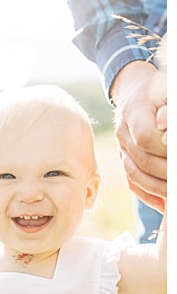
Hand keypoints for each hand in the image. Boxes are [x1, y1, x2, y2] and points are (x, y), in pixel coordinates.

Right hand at [111, 61, 166, 212]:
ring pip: (135, 174)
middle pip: (143, 161)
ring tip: (176, 195)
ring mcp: (121, 147)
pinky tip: (164, 205)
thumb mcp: (166, 89)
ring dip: (161, 188)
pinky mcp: (125, 158)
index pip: (146, 138)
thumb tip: (164, 125)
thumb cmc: (159, 88)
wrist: (136, 90)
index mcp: (133, 112)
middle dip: (169, 174)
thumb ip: (168, 108)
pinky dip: (148, 195)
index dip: (165, 149)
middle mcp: (123, 132)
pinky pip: (132, 181)